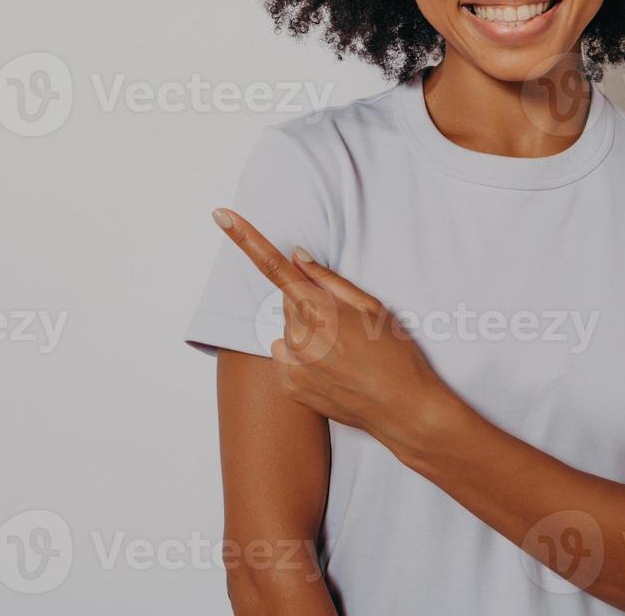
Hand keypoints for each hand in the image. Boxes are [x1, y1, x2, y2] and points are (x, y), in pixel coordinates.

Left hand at [211, 207, 455, 449]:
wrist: (403, 410)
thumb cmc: (395, 353)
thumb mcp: (371, 306)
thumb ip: (328, 280)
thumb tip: (296, 255)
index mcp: (321, 311)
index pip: (275, 267)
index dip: (245, 239)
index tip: (220, 215)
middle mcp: (299, 337)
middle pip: (289, 303)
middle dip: (310, 305)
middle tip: (346, 327)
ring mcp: (292, 365)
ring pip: (287, 332)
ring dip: (307, 334)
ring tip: (343, 353)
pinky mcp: (289, 386)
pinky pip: (285, 358)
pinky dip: (302, 359)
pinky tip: (331, 370)